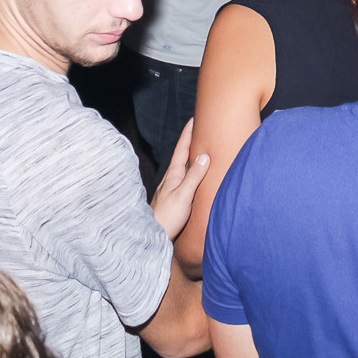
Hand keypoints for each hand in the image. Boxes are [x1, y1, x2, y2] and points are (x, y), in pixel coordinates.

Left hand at [150, 118, 210, 238]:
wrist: (152, 236)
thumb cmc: (168, 217)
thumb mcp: (184, 195)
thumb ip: (194, 176)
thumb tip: (204, 155)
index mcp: (173, 175)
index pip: (181, 150)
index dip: (187, 134)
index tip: (193, 120)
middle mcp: (170, 179)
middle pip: (180, 156)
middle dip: (189, 142)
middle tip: (197, 130)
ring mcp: (169, 189)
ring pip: (181, 167)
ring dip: (189, 157)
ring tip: (197, 150)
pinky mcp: (171, 199)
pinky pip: (182, 178)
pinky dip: (189, 171)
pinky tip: (191, 176)